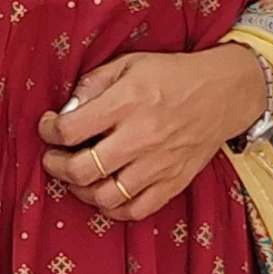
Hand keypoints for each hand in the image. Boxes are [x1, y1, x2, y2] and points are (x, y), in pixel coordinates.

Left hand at [37, 44, 267, 222]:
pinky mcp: (173, 182)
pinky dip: (113, 209)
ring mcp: (158, 164)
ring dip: (81, 190)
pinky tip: (105, 194)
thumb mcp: (129, 63)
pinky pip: (135, 210)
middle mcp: (140, 137)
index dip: (48, 131)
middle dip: (56, 166)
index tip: (48, 127)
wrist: (224, 93)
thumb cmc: (172, 75)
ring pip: (105, 196)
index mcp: (126, 102)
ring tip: (78, 177)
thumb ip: (93, 85)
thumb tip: (65, 112)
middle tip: (54, 158)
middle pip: (81, 169)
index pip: (70, 129)